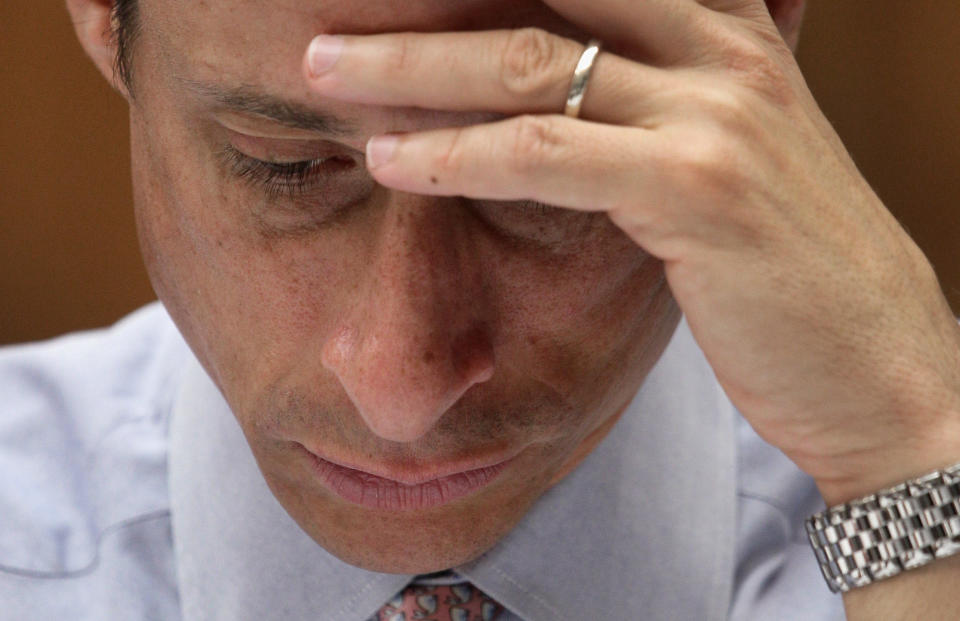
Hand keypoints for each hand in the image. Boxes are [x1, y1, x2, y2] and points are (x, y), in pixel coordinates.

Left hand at [302, 0, 959, 504]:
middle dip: (428, 2)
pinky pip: (545, 154)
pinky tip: (387, 160)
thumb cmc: (786, 273)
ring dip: (410, 64)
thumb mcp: (724, 162)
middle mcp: (724, 49)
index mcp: (729, 31)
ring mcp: (715, 112)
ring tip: (324, 70)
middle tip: (333, 17)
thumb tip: (559, 98)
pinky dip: (453, 154)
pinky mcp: (696, 187)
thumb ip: (657, 107)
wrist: (878, 365)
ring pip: (529, 61)